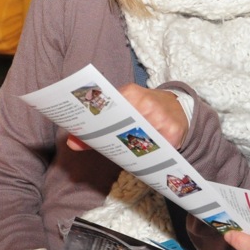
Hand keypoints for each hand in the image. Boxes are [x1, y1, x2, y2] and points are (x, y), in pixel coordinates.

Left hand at [66, 85, 187, 151]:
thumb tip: (71, 142)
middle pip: (124, 128)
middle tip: (110, 149)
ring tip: (128, 153)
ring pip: (141, 141)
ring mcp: (162, 117)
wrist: (179, 106)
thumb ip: (99, 127)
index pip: (110, 109)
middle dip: (115, 140)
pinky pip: (158, 148)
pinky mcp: (174, 131)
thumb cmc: (145, 110)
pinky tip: (147, 155)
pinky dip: (151, 154)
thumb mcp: (125, 110)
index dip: (98, 124)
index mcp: (131, 93)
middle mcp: (147, 103)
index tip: (88, 134)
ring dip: (133, 150)